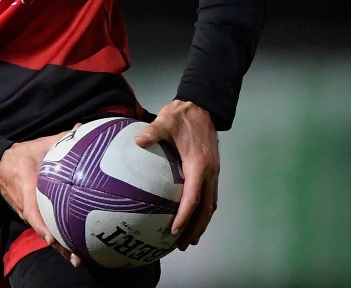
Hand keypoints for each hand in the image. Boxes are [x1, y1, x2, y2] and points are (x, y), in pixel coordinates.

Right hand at [0, 129, 82, 266]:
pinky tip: (78, 249)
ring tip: (79, 260)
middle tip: (77, 257)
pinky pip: (48, 230)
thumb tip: (80, 127)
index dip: (41, 225)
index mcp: (27, 188)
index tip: (52, 238)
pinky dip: (61, 240)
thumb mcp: (39, 145)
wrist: (1, 167)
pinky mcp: (35, 217)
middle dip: (59, 245)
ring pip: (46, 234)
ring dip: (61, 248)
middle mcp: (28, 207)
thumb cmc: (22, 157)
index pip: (32, 210)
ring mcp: (31, 215)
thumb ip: (60, 138)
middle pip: (43, 230)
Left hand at [134, 100, 219, 249]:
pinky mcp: (212, 169)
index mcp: (199, 164)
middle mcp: (210, 172)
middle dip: (196, 228)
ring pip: (210, 204)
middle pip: (206, 208)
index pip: (193, 197)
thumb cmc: (183, 115)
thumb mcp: (165, 120)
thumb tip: (137, 141)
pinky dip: (203, 210)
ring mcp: (213, 172)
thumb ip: (152, 132)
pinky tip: (193, 216)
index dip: (185, 216)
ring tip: (189, 239)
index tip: (175, 231)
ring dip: (202, 223)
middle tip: (182, 245)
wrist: (204, 106)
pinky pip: (210, 196)